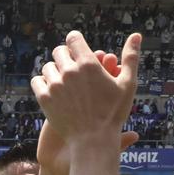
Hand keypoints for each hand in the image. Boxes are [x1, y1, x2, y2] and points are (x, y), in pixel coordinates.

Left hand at [31, 31, 143, 160]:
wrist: (94, 139)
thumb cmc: (114, 112)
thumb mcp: (127, 83)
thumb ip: (131, 57)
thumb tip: (136, 34)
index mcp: (88, 64)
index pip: (73, 39)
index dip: (75, 41)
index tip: (78, 48)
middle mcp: (69, 71)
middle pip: (58, 51)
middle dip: (65, 56)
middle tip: (72, 67)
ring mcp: (55, 85)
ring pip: (47, 67)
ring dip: (54, 71)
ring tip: (64, 81)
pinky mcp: (44, 98)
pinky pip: (36, 81)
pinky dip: (43, 83)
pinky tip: (53, 89)